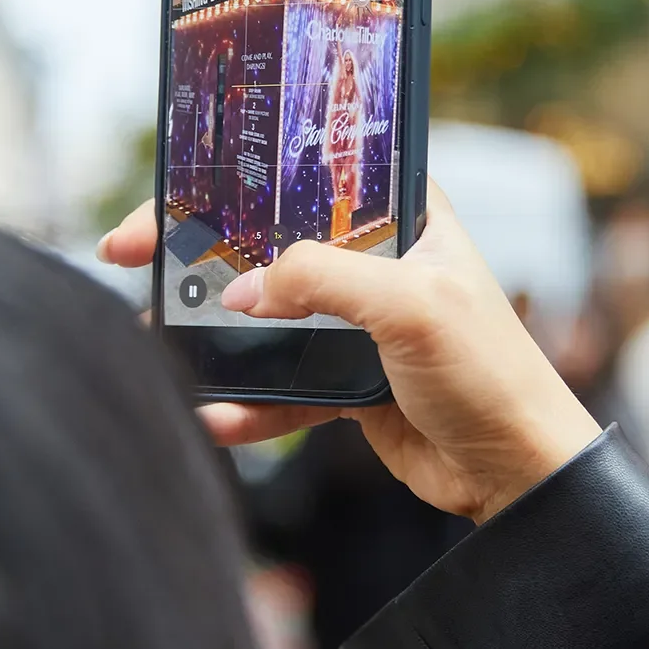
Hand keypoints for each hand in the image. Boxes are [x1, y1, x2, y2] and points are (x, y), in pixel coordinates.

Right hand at [98, 186, 600, 520]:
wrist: (519, 473)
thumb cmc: (492, 373)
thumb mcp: (411, 307)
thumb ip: (323, 283)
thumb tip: (243, 291)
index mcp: (403, 216)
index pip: (305, 174)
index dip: (234, 177)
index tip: (169, 194)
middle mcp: (377, 260)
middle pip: (268, 242)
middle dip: (198, 253)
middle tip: (129, 257)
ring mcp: (357, 321)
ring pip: (264, 316)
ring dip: (212, 333)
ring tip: (156, 347)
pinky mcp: (347, 381)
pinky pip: (278, 384)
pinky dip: (244, 402)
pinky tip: (215, 415)